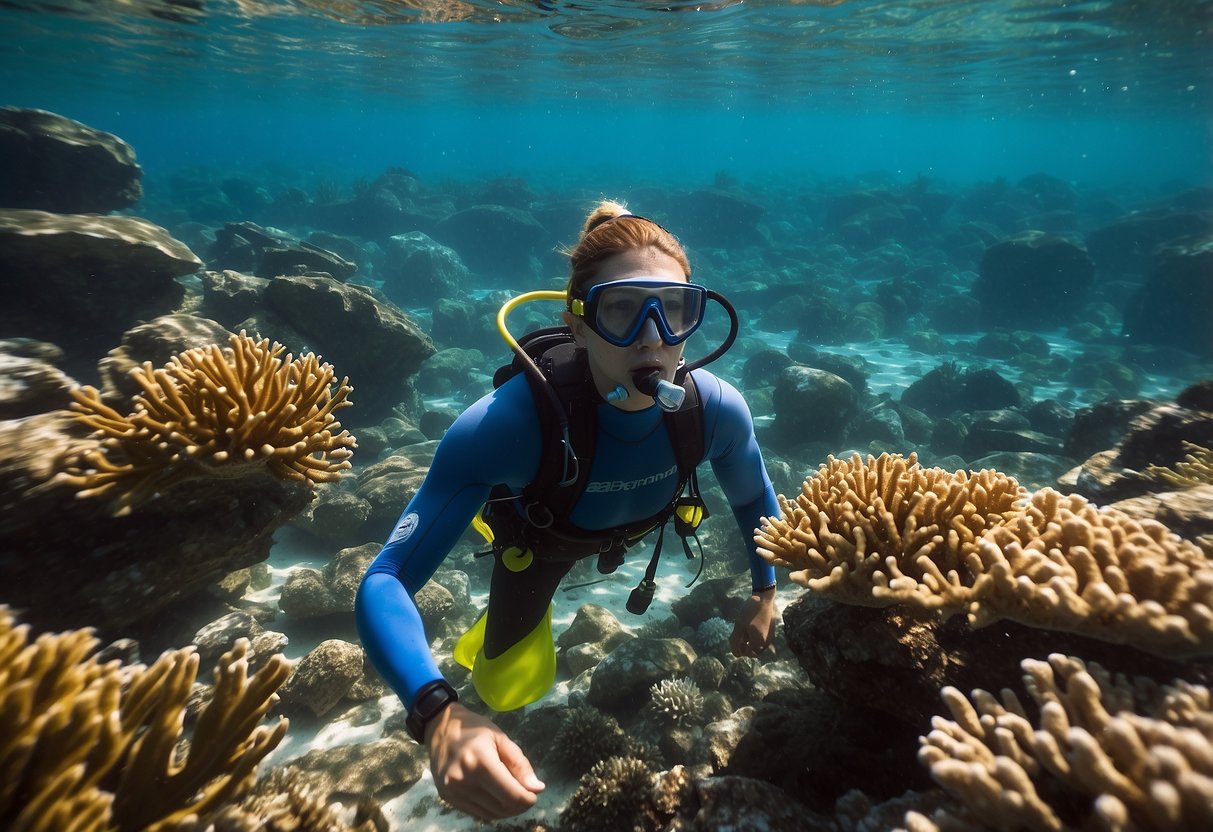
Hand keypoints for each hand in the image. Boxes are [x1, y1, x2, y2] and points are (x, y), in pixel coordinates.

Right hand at [425, 702, 544, 820]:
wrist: (440, 728)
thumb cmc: (474, 729)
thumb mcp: (501, 738)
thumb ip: (520, 764)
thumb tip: (537, 788)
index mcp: (480, 762)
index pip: (512, 795)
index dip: (528, 799)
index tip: (534, 793)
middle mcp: (464, 780)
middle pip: (502, 807)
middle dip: (520, 805)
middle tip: (526, 793)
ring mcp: (453, 792)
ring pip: (491, 814)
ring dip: (507, 810)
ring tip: (512, 795)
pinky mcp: (447, 798)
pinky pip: (478, 813)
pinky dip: (492, 809)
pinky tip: (496, 797)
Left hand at [730, 587, 776, 657]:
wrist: (763, 599)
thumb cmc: (750, 611)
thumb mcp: (739, 625)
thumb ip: (735, 640)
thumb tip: (736, 654)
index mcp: (759, 641)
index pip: (747, 653)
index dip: (739, 649)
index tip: (735, 641)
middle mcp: (767, 642)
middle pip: (754, 652)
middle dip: (745, 648)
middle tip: (739, 640)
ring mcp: (770, 638)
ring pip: (759, 648)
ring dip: (751, 645)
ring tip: (745, 634)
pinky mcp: (772, 633)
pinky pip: (763, 642)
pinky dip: (756, 640)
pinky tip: (751, 630)